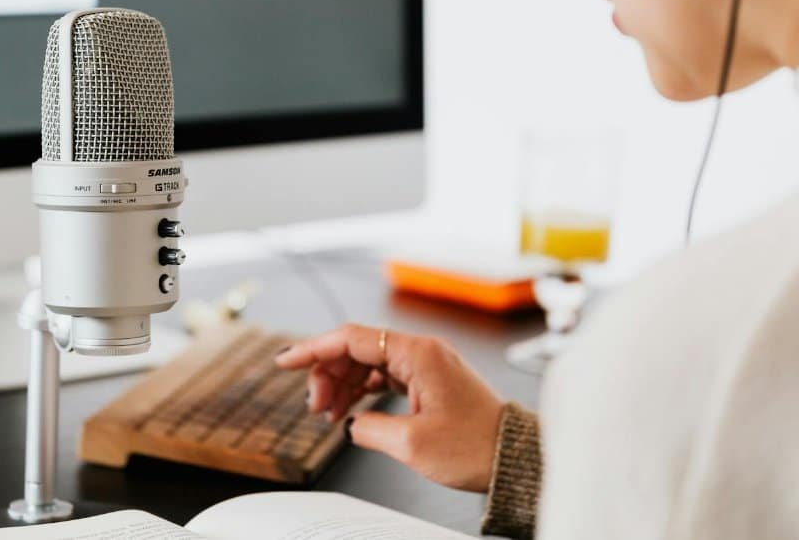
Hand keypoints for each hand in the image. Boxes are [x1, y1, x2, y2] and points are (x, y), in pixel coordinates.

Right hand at [274, 324, 503, 492]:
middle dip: (327, 375)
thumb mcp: (411, 444)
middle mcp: (422, 351)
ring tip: (329, 415)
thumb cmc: (477, 447)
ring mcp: (427, 365)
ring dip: (343, 385)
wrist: (514, 458)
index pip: (351, 339)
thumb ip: (369, 427)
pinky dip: (363, 390)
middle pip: (357, 349)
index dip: (313, 349)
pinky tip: (351, 410)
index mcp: (419, 354)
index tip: (284, 360)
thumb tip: (350, 423)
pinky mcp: (430, 381)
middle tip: (315, 408)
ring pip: (368, 362)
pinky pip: (385, 375)